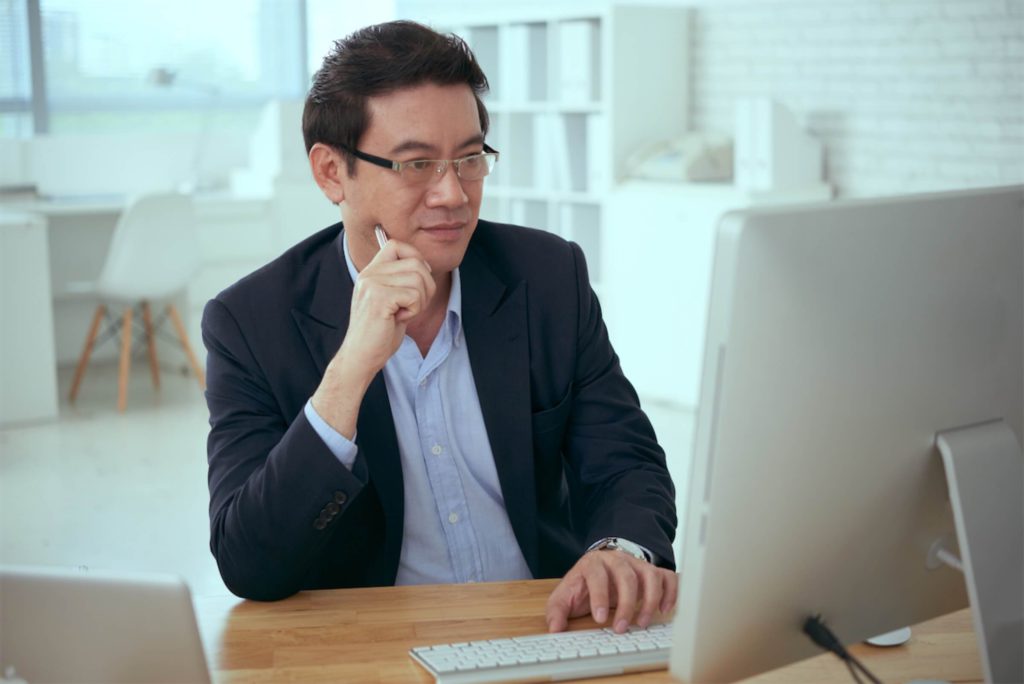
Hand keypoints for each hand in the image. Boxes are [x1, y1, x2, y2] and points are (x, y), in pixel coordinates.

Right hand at [310, 239, 434, 436]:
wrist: (361, 357)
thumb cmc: (379, 334)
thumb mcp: (391, 300)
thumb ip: (401, 281)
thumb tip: (424, 266)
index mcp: (370, 272)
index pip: (396, 245)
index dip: (415, 258)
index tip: (417, 282)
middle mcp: (369, 274)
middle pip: (415, 262)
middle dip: (426, 286)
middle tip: (413, 306)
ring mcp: (372, 284)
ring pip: (418, 279)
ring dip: (421, 300)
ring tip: (404, 313)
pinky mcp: (379, 297)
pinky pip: (414, 295)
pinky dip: (415, 310)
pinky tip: (399, 319)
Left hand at [545, 550, 677, 633]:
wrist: (600, 566)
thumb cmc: (584, 583)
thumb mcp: (566, 595)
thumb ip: (557, 610)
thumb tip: (555, 628)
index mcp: (593, 563)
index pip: (597, 575)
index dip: (600, 596)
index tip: (600, 618)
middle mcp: (617, 560)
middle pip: (626, 576)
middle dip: (626, 604)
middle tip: (621, 628)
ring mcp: (637, 564)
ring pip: (650, 575)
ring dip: (649, 600)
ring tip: (642, 622)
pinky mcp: (652, 571)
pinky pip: (667, 576)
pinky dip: (670, 592)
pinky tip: (664, 609)